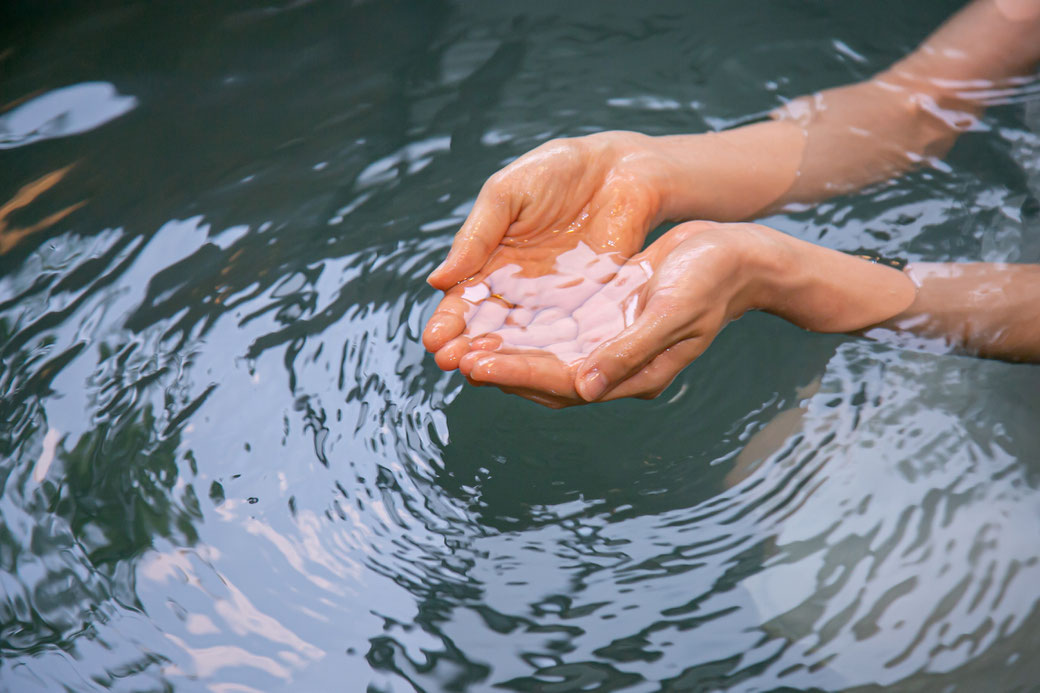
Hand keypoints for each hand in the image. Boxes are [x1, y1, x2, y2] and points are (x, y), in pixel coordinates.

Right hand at [422, 131, 673, 370]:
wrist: (620, 168)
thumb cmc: (557, 170)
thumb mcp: (506, 194)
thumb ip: (476, 236)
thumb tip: (437, 280)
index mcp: (491, 260)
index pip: (464, 299)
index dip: (448, 320)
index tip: (434, 340)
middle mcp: (518, 287)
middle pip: (488, 325)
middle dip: (467, 345)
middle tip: (450, 362)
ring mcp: (553, 299)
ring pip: (522, 337)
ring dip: (501, 357)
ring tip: (481, 372)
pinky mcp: (588, 304)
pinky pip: (565, 334)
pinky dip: (547, 352)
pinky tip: (530, 366)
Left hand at [459, 221, 918, 407]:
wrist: (738, 255)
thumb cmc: (712, 281)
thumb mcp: (673, 313)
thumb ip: (628, 352)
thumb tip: (582, 388)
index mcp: (632, 376)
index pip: (563, 384)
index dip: (517, 375)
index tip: (475, 365)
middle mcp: (614, 365)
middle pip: (545, 373)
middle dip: (499, 365)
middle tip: (451, 356)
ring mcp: (609, 342)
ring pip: (545, 351)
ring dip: (505, 347)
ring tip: (461, 339)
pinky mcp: (605, 316)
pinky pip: (556, 326)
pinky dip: (525, 322)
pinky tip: (494, 310)